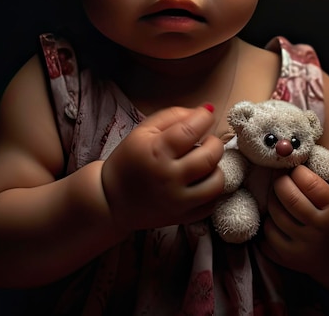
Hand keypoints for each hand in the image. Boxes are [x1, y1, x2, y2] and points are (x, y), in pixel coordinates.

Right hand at [101, 106, 224, 232]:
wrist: (112, 199)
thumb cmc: (129, 160)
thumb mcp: (143, 130)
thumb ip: (173, 115)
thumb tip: (206, 110)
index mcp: (156, 151)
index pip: (191, 129)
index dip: (204, 118)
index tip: (205, 116)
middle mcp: (169, 177)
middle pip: (210, 156)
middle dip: (214, 142)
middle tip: (206, 140)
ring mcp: (178, 201)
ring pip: (216, 182)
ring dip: (216, 167)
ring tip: (204, 163)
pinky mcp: (183, 217)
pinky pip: (212, 204)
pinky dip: (211, 191)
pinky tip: (201, 181)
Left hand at [260, 165, 328, 280]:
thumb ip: (323, 176)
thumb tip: (294, 154)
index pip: (308, 182)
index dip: (297, 170)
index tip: (296, 169)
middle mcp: (319, 232)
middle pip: (287, 196)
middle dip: (280, 181)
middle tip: (282, 178)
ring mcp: (302, 248)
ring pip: (273, 213)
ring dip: (273, 200)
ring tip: (282, 197)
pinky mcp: (287, 259)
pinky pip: (266, 233)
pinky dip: (269, 221)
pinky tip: (279, 218)